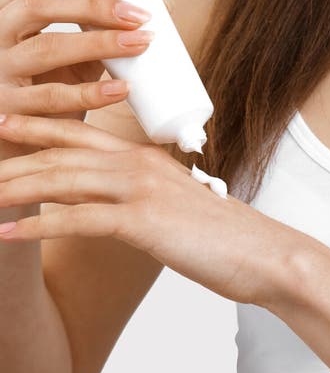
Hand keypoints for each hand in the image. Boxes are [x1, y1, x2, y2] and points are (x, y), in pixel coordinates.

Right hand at [0, 0, 159, 153]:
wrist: (17, 144)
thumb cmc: (46, 91)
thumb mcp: (71, 56)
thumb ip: (102, 31)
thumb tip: (164, 6)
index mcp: (8, 14)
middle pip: (40, 4)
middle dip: (94, 5)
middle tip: (137, 16)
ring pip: (47, 48)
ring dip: (100, 43)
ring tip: (140, 43)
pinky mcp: (8, 109)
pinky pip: (52, 97)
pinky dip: (92, 92)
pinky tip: (123, 88)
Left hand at [0, 113, 294, 306]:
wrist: (261, 251)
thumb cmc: (221, 234)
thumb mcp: (175, 202)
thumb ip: (144, 194)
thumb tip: (118, 203)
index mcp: (143, 158)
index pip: (81, 134)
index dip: (40, 126)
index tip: (7, 121)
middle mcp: (137, 165)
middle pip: (62, 151)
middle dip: (15, 151)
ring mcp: (140, 189)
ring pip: (63, 179)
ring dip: (14, 186)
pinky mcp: (142, 221)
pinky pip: (77, 219)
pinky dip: (36, 226)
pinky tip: (6, 231)